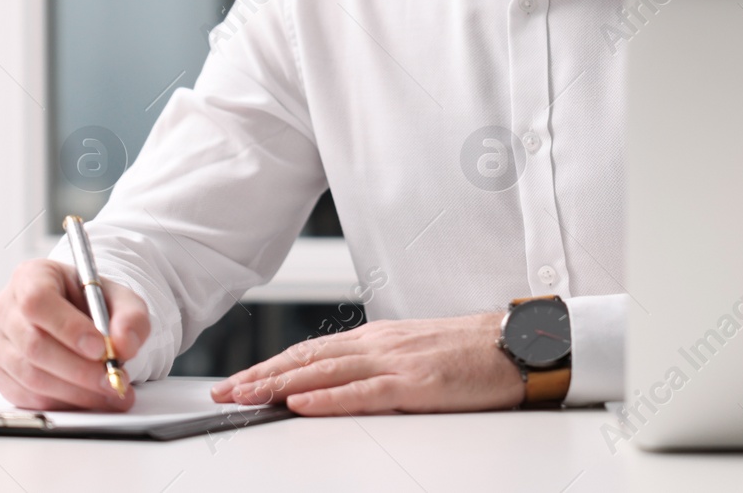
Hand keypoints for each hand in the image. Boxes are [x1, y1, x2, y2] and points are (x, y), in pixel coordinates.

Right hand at [0, 258, 149, 410]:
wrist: (81, 318)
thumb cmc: (93, 303)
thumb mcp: (121, 299)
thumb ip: (131, 317)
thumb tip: (125, 345)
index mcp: (31, 277)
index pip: (37, 301)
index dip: (67, 327)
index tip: (99, 347)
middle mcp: (7, 309)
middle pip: (33, 344)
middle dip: (78, 369)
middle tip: (112, 378)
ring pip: (31, 376)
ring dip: (75, 391)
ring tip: (110, 391)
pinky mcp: (2, 374)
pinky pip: (28, 397)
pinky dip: (63, 402)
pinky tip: (90, 397)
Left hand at [209, 312, 523, 415]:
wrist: (517, 345)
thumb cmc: (471, 354)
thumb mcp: (414, 355)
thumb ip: (377, 366)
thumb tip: (340, 383)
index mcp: (377, 339)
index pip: (311, 352)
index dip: (271, 366)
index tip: (240, 380)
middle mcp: (378, 344)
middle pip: (307, 360)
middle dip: (261, 376)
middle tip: (224, 392)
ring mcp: (395, 362)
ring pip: (324, 373)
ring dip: (279, 386)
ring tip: (245, 396)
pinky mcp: (416, 384)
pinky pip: (362, 393)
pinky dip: (326, 398)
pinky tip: (300, 403)